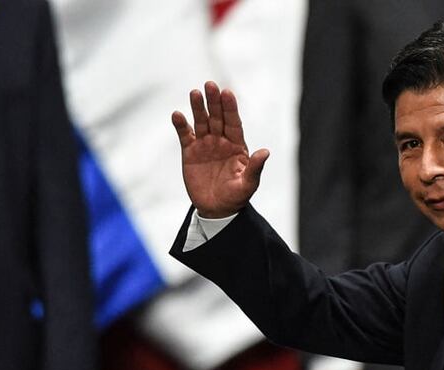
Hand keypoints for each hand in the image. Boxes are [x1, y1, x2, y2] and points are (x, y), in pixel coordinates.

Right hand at [171, 81, 269, 217]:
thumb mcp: (248, 184)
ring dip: (197, 108)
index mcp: (237, 145)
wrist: (216, 209)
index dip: (230, 108)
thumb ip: (255, 168)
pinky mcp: (190, 151)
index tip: (227, 93)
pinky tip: (177, 115)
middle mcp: (221, 141)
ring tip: (194, 93)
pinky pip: (185, 135)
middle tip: (210, 85)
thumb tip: (265, 152)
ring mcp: (205, 144)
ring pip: (201, 122)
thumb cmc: (236, 197)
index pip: (234, 123)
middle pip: (217, 117)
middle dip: (214, 101)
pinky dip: (181, 125)